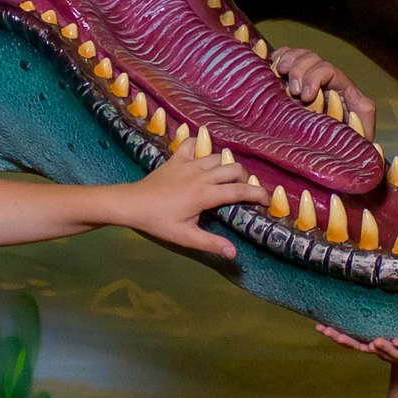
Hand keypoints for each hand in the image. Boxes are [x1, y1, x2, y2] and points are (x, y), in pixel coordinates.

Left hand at [120, 138, 269, 259]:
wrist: (131, 204)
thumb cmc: (158, 222)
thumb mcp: (185, 236)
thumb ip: (211, 243)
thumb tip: (233, 253)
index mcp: (205, 195)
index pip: (239, 191)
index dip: (257, 194)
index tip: (266, 200)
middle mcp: (200, 175)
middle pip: (233, 168)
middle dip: (244, 178)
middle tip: (243, 191)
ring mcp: (188, 163)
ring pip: (217, 156)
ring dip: (225, 165)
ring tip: (225, 177)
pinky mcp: (176, 158)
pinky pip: (192, 144)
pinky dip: (200, 146)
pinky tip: (202, 156)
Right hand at [271, 46, 376, 138]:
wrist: (328, 152)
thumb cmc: (343, 142)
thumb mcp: (361, 130)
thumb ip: (363, 110)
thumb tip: (350, 90)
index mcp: (338, 87)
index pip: (326, 69)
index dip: (314, 77)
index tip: (306, 96)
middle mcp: (321, 79)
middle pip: (310, 58)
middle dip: (299, 70)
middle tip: (292, 91)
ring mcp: (303, 79)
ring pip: (297, 55)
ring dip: (287, 60)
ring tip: (279, 74)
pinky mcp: (287, 82)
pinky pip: (283, 57)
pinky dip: (277, 56)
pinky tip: (273, 66)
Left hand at [316, 321, 397, 370]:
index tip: (393, 342)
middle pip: (387, 354)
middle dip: (374, 347)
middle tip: (366, 341)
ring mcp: (393, 352)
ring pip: (369, 349)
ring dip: (348, 341)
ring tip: (328, 331)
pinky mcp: (384, 347)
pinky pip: (363, 344)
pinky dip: (347, 338)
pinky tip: (329, 329)